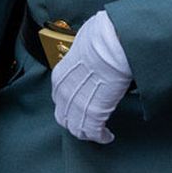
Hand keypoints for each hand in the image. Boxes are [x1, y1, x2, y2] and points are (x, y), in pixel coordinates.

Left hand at [50, 11, 132, 143]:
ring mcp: (78, 104)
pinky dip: (100, 137)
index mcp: (59, 76)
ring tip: (99, 134)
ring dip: (88, 133)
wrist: (112, 42)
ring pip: (77, 128)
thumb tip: (91, 49)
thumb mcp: (83, 42)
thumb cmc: (101, 36)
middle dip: (75, 122)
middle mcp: (64, 92)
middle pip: (64, 116)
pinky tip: (107, 136)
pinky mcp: (94, 113)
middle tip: (88, 124)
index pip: (59, 97)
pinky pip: (93, 132)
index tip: (80, 105)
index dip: (70, 104)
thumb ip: (83, 52)